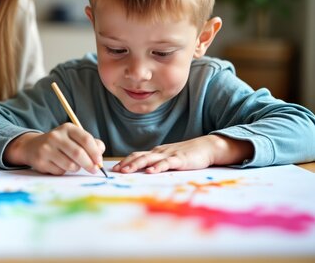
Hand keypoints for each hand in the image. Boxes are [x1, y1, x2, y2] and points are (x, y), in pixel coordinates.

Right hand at [5, 123, 105, 174]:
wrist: (33, 146)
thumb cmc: (60, 143)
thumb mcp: (74, 138)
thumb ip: (90, 143)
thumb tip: (100, 154)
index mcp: (67, 128)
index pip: (86, 139)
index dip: (95, 152)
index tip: (99, 161)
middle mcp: (56, 136)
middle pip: (78, 153)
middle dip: (89, 164)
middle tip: (94, 169)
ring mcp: (47, 148)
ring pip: (70, 164)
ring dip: (76, 168)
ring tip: (74, 165)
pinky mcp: (41, 161)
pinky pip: (60, 171)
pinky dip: (64, 171)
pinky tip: (60, 165)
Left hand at [113, 135, 252, 173]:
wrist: (206, 147)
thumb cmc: (187, 155)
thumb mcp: (169, 159)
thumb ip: (158, 164)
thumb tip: (144, 173)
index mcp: (156, 152)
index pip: (137, 155)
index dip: (125, 161)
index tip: (114, 168)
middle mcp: (159, 152)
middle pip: (139, 156)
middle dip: (126, 163)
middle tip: (115, 171)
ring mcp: (169, 155)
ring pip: (149, 159)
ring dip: (136, 165)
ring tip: (126, 171)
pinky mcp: (179, 159)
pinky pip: (166, 163)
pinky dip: (157, 167)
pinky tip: (150, 171)